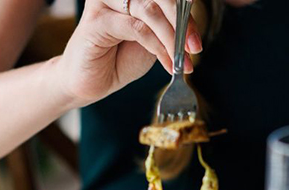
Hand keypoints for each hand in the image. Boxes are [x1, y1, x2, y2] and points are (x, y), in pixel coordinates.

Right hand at [54, 0, 202, 106]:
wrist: (91, 82)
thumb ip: (168, 27)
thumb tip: (191, 23)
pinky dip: (157, 47)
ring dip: (171, 38)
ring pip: (150, 11)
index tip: (197, 41)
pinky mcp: (97, 20)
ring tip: (181, 61)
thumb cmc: (120, 58)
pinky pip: (137, 28)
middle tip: (194, 49)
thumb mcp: (154, 41)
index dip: (186, 13)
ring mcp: (104, 2)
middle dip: (182, 24)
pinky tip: (167, 63)